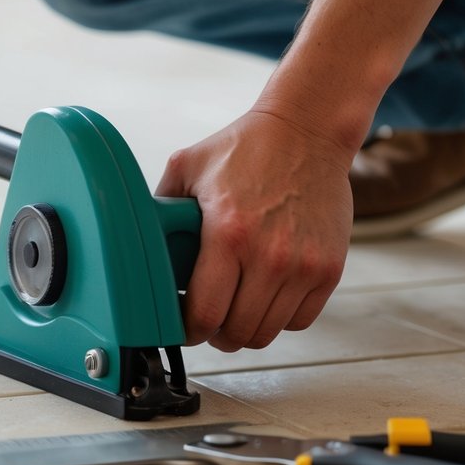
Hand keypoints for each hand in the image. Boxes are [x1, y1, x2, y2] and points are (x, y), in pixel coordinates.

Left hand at [158, 108, 354, 350]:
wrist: (307, 130)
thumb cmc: (245, 147)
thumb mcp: (187, 167)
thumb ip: (160, 206)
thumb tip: (135, 236)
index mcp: (227, 235)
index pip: (205, 314)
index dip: (188, 331)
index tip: (182, 326)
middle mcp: (268, 256)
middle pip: (237, 333)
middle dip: (216, 334)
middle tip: (208, 321)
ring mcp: (303, 265)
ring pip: (267, 332)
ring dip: (246, 329)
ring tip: (235, 311)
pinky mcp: (329, 268)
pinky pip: (300, 320)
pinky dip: (280, 318)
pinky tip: (265, 299)